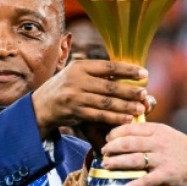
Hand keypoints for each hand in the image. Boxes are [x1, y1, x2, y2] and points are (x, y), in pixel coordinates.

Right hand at [31, 60, 150, 143]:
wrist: (41, 105)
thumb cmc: (65, 87)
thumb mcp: (76, 74)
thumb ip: (96, 73)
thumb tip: (126, 73)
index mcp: (80, 66)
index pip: (109, 66)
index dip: (128, 70)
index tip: (144, 73)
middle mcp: (77, 80)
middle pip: (109, 86)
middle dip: (130, 91)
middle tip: (145, 94)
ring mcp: (76, 97)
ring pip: (106, 103)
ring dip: (126, 106)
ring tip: (141, 108)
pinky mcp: (76, 112)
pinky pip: (99, 116)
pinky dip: (115, 118)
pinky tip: (127, 119)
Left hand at [101, 122, 186, 185]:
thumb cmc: (186, 151)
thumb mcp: (170, 136)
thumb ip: (151, 136)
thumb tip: (128, 138)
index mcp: (159, 130)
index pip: (131, 128)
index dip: (115, 133)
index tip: (107, 138)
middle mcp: (159, 142)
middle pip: (128, 142)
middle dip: (112, 147)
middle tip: (102, 152)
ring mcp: (162, 158)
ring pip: (133, 160)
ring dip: (116, 163)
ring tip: (105, 166)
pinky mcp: (166, 175)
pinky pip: (145, 181)